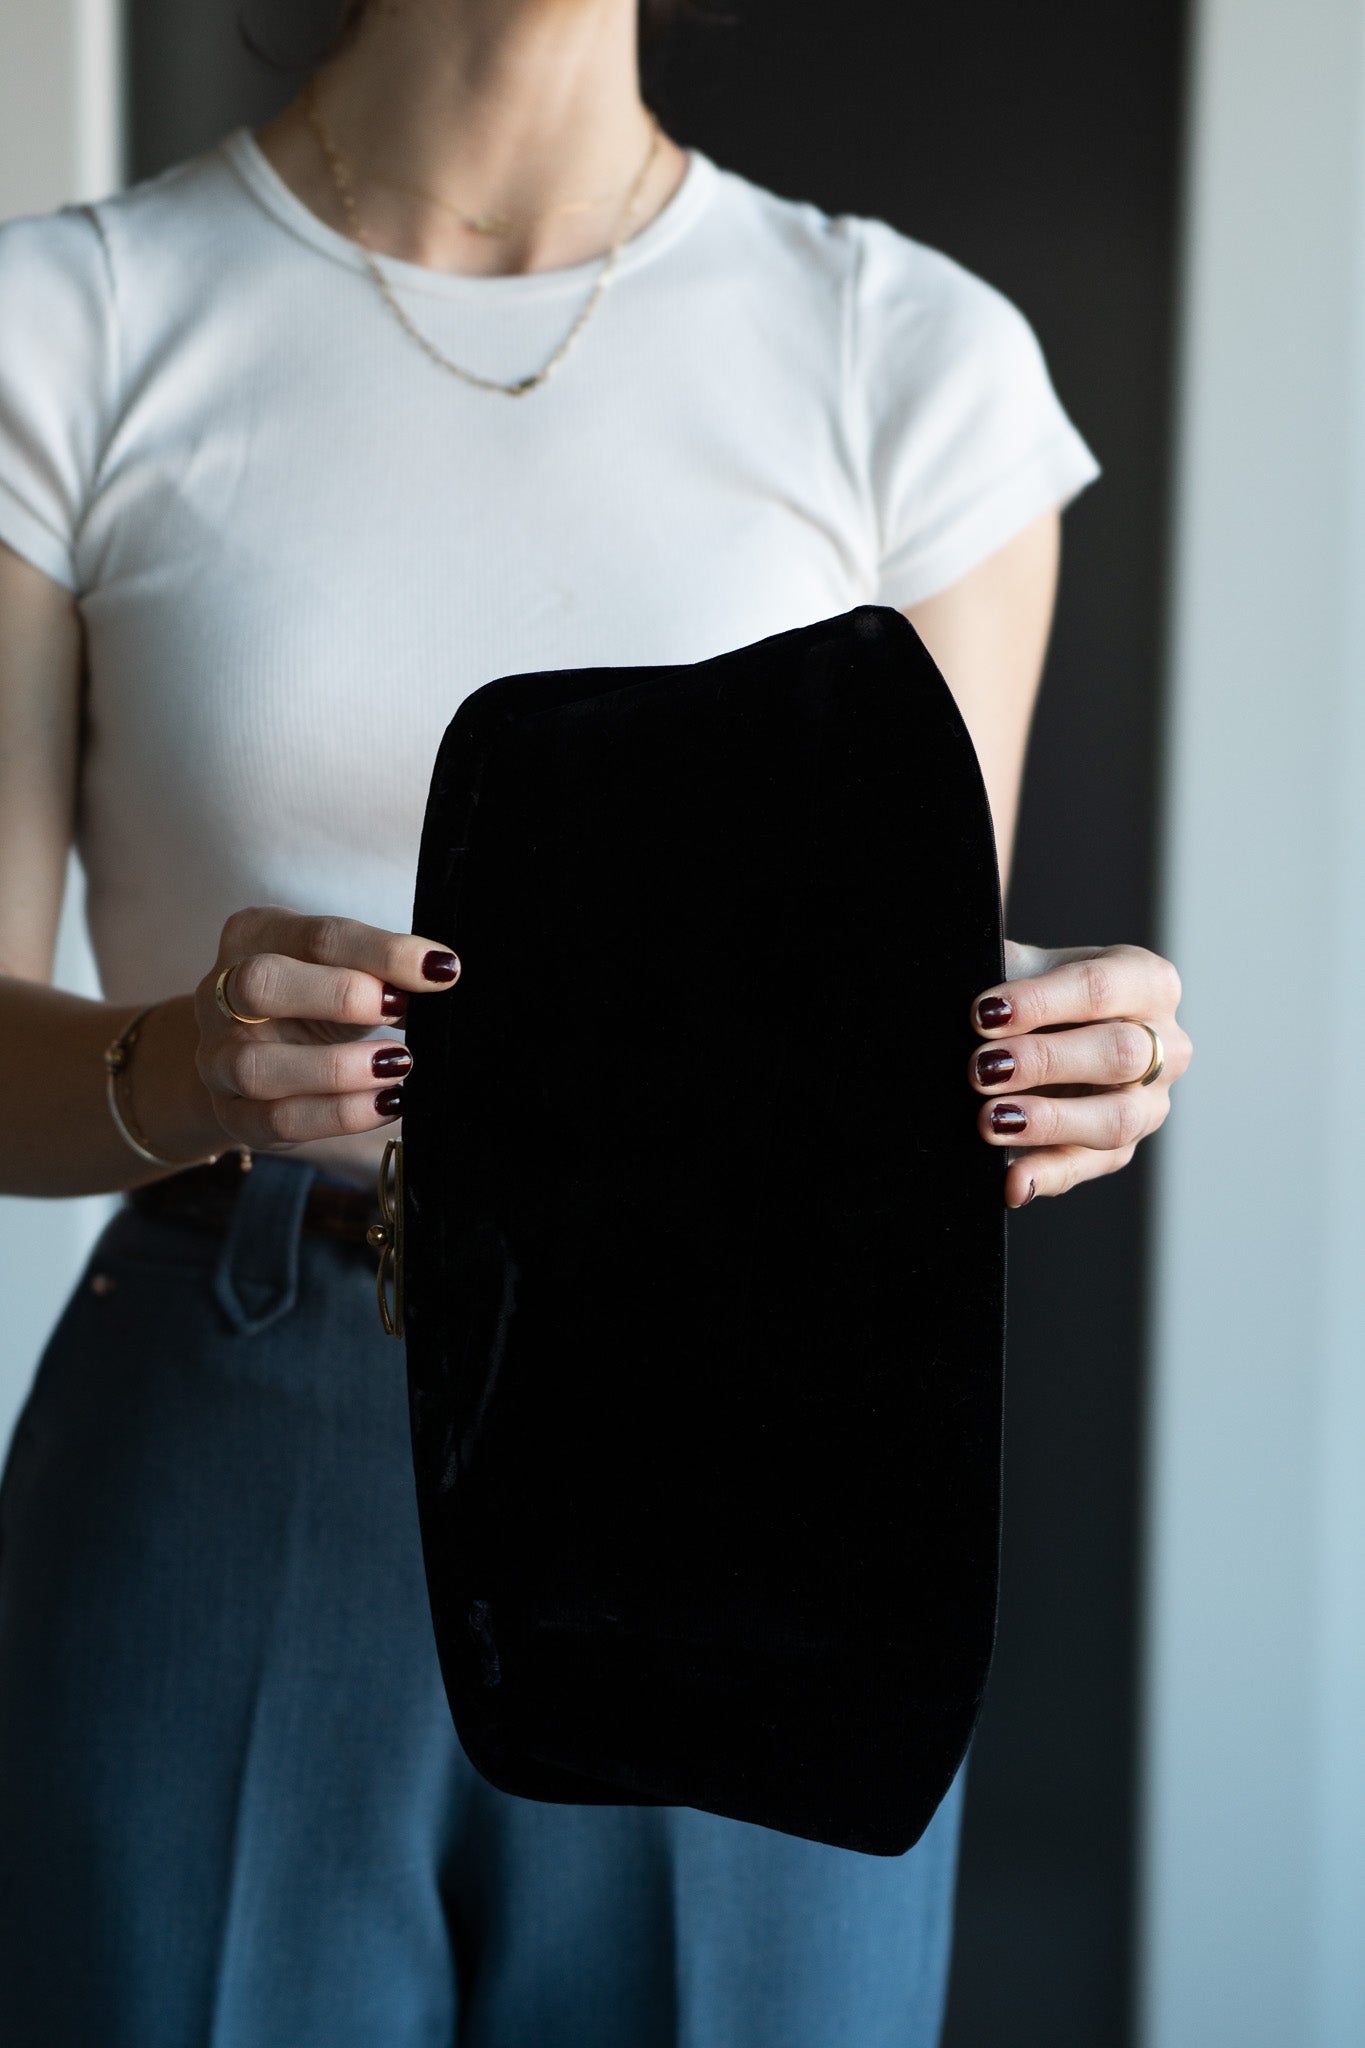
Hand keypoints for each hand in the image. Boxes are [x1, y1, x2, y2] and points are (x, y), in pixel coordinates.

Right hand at [192, 907, 460, 1152]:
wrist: (256, 1059)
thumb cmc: (313, 1001)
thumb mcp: (344, 970)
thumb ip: (380, 969)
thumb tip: (440, 975)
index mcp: (254, 936)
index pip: (317, 936)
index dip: (382, 952)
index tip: (440, 969)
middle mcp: (220, 995)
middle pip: (260, 984)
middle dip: (339, 995)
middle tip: (400, 1008)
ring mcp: (216, 1059)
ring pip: (257, 1066)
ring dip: (336, 1068)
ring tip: (397, 1064)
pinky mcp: (232, 1114)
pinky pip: (276, 1121)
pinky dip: (338, 1115)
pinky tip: (386, 1104)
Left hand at [969, 941, 1190, 1207]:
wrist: (1039, 1034)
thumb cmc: (1036, 995)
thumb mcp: (1025, 969)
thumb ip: (1004, 967)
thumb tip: (969, 974)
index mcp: (1146, 983)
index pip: (1101, 987)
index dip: (1040, 1002)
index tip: (983, 1013)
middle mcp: (1165, 1045)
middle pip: (1118, 1054)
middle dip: (1044, 1061)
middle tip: (982, 1067)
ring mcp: (1150, 1103)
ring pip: (1116, 1119)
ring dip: (1049, 1122)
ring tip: (990, 1121)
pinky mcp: (1121, 1150)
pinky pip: (1088, 1167)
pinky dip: (1046, 1176)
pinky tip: (1010, 1182)